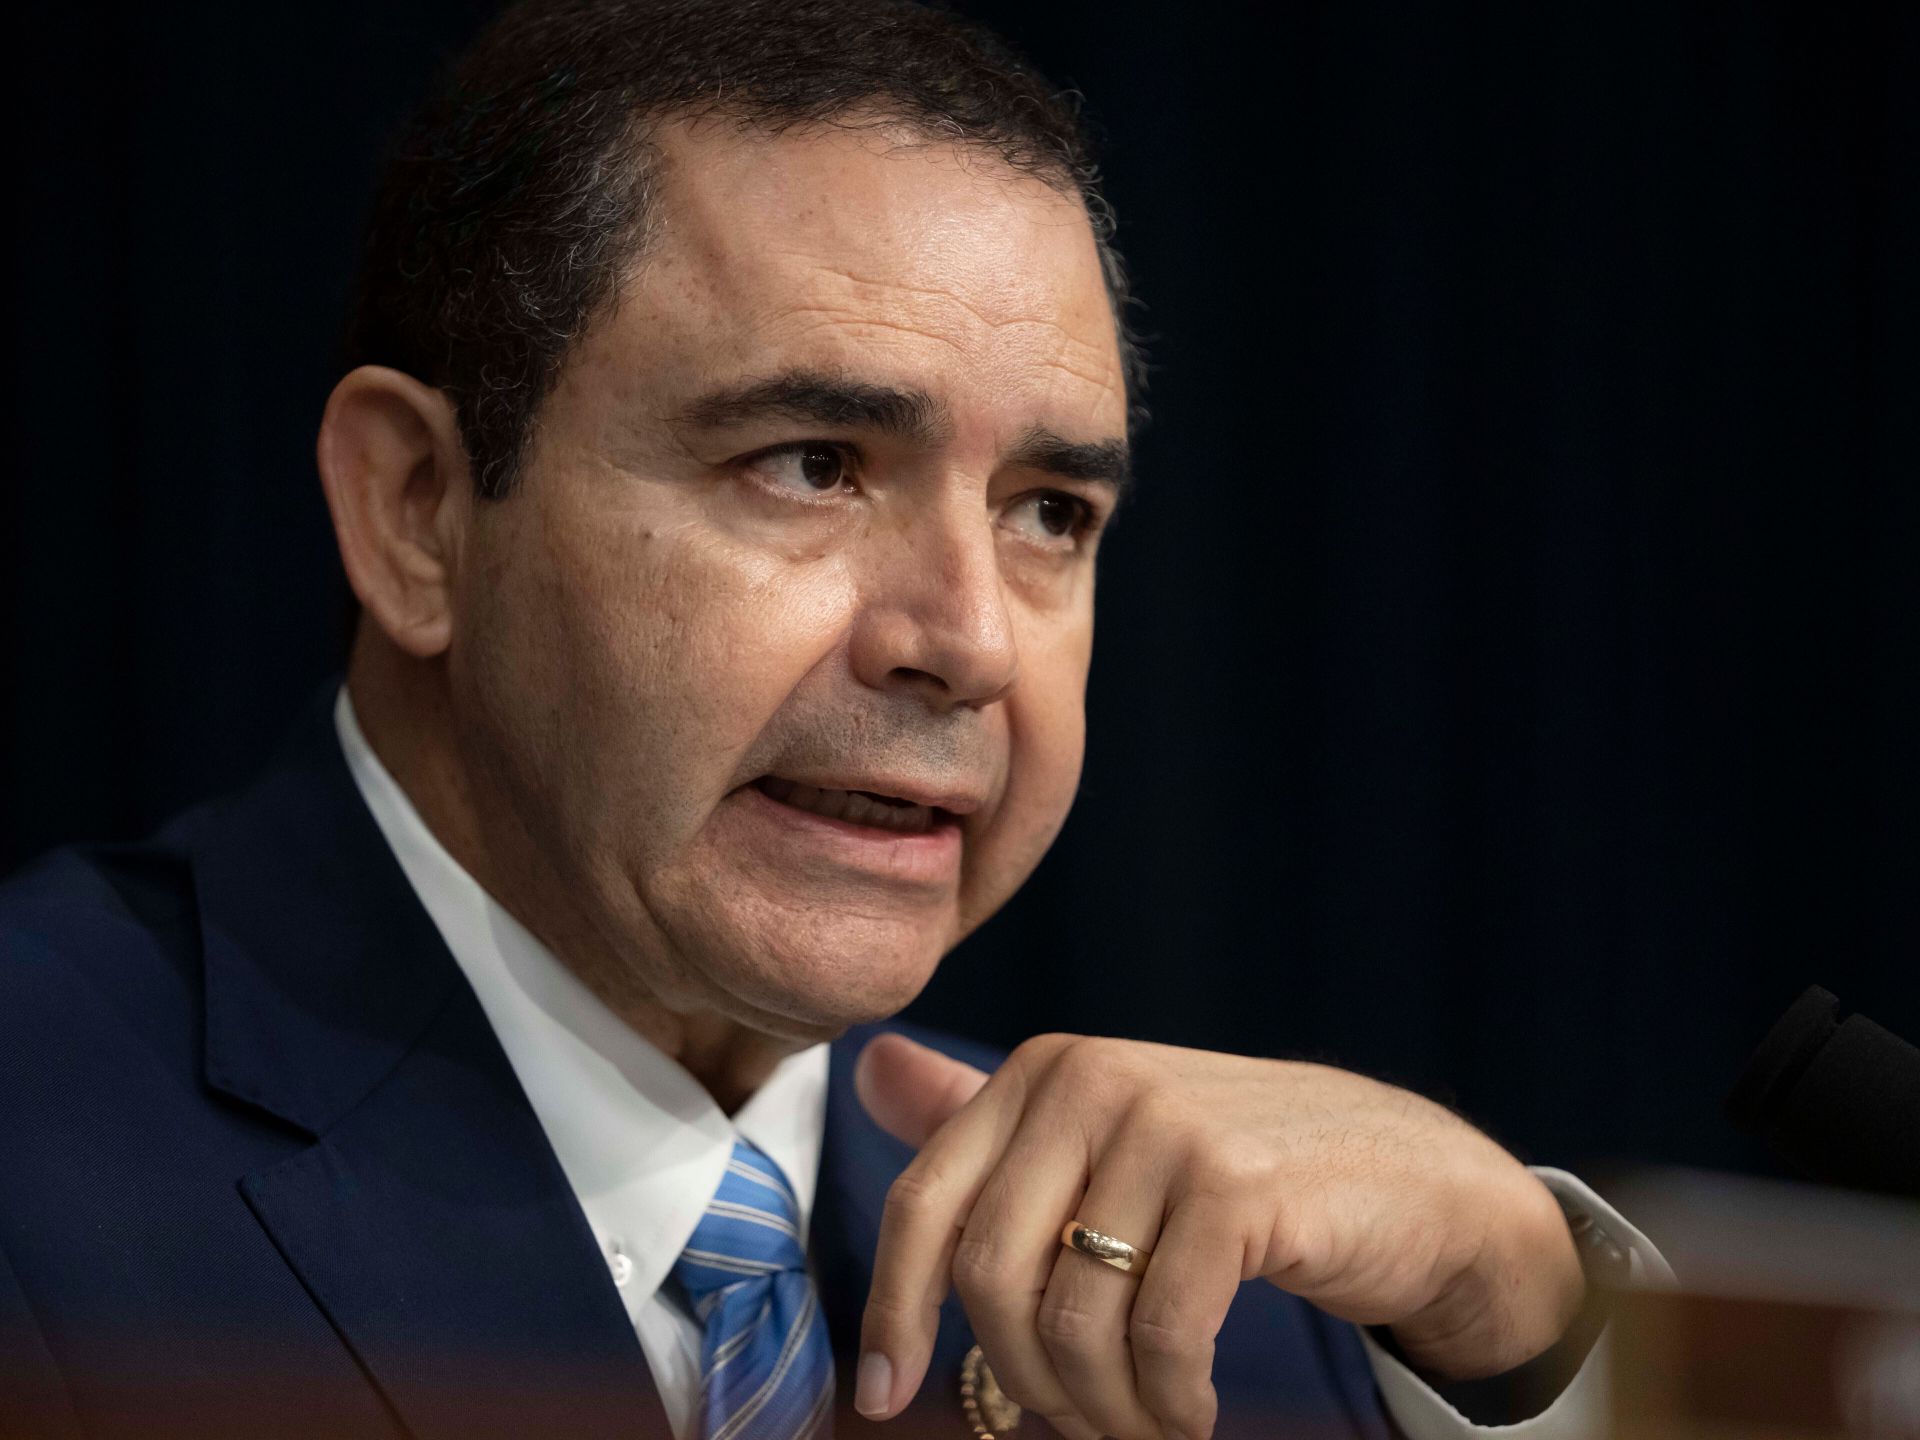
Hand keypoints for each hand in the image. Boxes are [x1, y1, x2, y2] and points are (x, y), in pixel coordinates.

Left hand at [853, 1032, 1584, 1439]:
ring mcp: (1164, 1125)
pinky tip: (1194, 1413)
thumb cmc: (1240, 1176)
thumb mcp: (1106, 1142)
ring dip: (1103, 1409)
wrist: (1412, 1177)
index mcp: (1041, 1071)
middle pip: (989, 1278)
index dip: (891, 1310)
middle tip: (1079, 1424)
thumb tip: (870, 1067)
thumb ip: (991, 1121)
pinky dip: (1169, 1404)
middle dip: (1023, 1381)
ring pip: (1072, 1321)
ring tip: (1145, 1424)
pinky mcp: (1235, 1184)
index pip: (926, 1203)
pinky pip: (1160, 1339)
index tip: (882, 1396)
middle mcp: (1089, 1079)